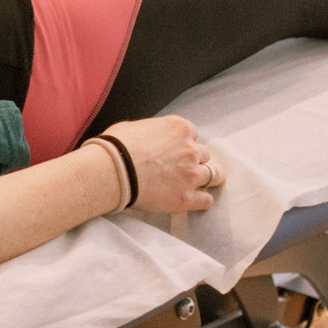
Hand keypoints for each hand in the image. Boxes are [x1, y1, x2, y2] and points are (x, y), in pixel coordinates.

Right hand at [101, 116, 222, 214]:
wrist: (114, 170)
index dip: (184, 142)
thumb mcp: (135, 127)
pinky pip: (207, 200)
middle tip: (183, 167)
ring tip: (196, 184)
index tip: (176, 149)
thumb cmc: (118, 146)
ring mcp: (191, 174)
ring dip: (205, 179)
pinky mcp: (187, 198)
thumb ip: (153, 131)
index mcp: (178, 128)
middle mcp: (189, 149)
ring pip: (213, 175)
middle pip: (205, 154)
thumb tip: (150, 138)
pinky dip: (203, 200)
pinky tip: (195, 200)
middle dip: (195, 160)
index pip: (192, 133)